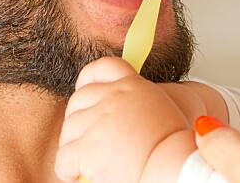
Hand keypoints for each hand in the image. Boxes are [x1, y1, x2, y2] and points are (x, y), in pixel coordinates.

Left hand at [55, 57, 195, 182]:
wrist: (175, 167)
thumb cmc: (174, 148)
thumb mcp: (161, 110)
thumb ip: (138, 103)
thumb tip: (123, 113)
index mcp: (132, 86)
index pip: (102, 68)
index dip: (87, 79)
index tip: (83, 90)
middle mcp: (112, 98)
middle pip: (77, 100)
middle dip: (78, 121)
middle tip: (87, 140)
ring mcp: (97, 120)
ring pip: (69, 130)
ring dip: (74, 147)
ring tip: (88, 162)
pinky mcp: (87, 147)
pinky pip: (64, 158)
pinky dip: (68, 169)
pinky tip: (79, 174)